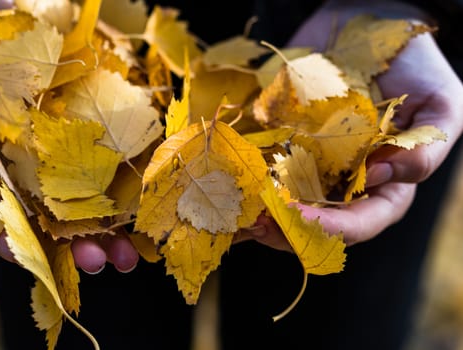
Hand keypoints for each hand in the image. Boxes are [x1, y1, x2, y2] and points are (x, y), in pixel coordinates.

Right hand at [0, 0, 138, 272]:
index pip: (3, 207)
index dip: (16, 238)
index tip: (33, 263)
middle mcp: (28, 154)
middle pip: (53, 209)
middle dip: (74, 241)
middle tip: (101, 263)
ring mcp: (59, 139)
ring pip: (84, 191)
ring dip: (106, 226)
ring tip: (130, 255)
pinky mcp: (87, 118)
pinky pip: (108, 155)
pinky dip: (124, 185)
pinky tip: (141, 211)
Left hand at [237, 0, 462, 249]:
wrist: (367, 24)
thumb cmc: (414, 65)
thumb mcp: (441, 104)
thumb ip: (427, 146)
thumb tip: (384, 176)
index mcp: (384, 183)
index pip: (362, 221)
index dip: (334, 229)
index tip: (304, 218)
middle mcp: (343, 181)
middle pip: (316, 225)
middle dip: (287, 231)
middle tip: (260, 225)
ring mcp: (310, 164)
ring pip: (283, 205)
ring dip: (260, 215)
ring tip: (240, 216)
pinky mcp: (283, 142)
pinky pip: (262, 170)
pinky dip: (244, 185)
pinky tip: (227, 189)